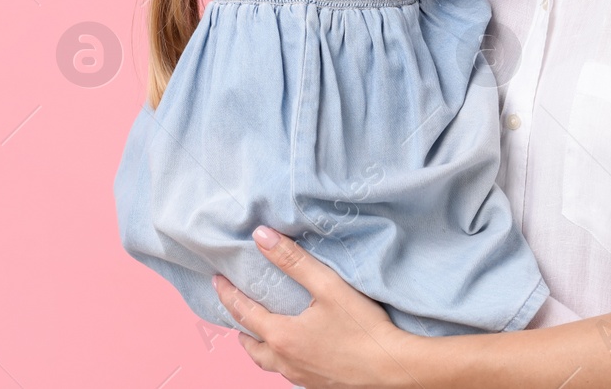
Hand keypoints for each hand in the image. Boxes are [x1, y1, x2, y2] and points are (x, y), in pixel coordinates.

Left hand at [212, 226, 423, 388]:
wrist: (393, 371)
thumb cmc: (363, 329)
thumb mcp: (328, 287)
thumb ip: (293, 261)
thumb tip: (261, 236)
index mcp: (282, 337)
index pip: (243, 313)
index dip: (228, 294)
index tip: (217, 280)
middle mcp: (285, 361)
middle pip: (250, 345)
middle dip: (239, 326)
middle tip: (235, 308)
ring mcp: (300, 377)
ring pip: (267, 362)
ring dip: (258, 346)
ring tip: (259, 331)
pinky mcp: (317, 385)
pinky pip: (287, 371)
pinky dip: (279, 358)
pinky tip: (294, 349)